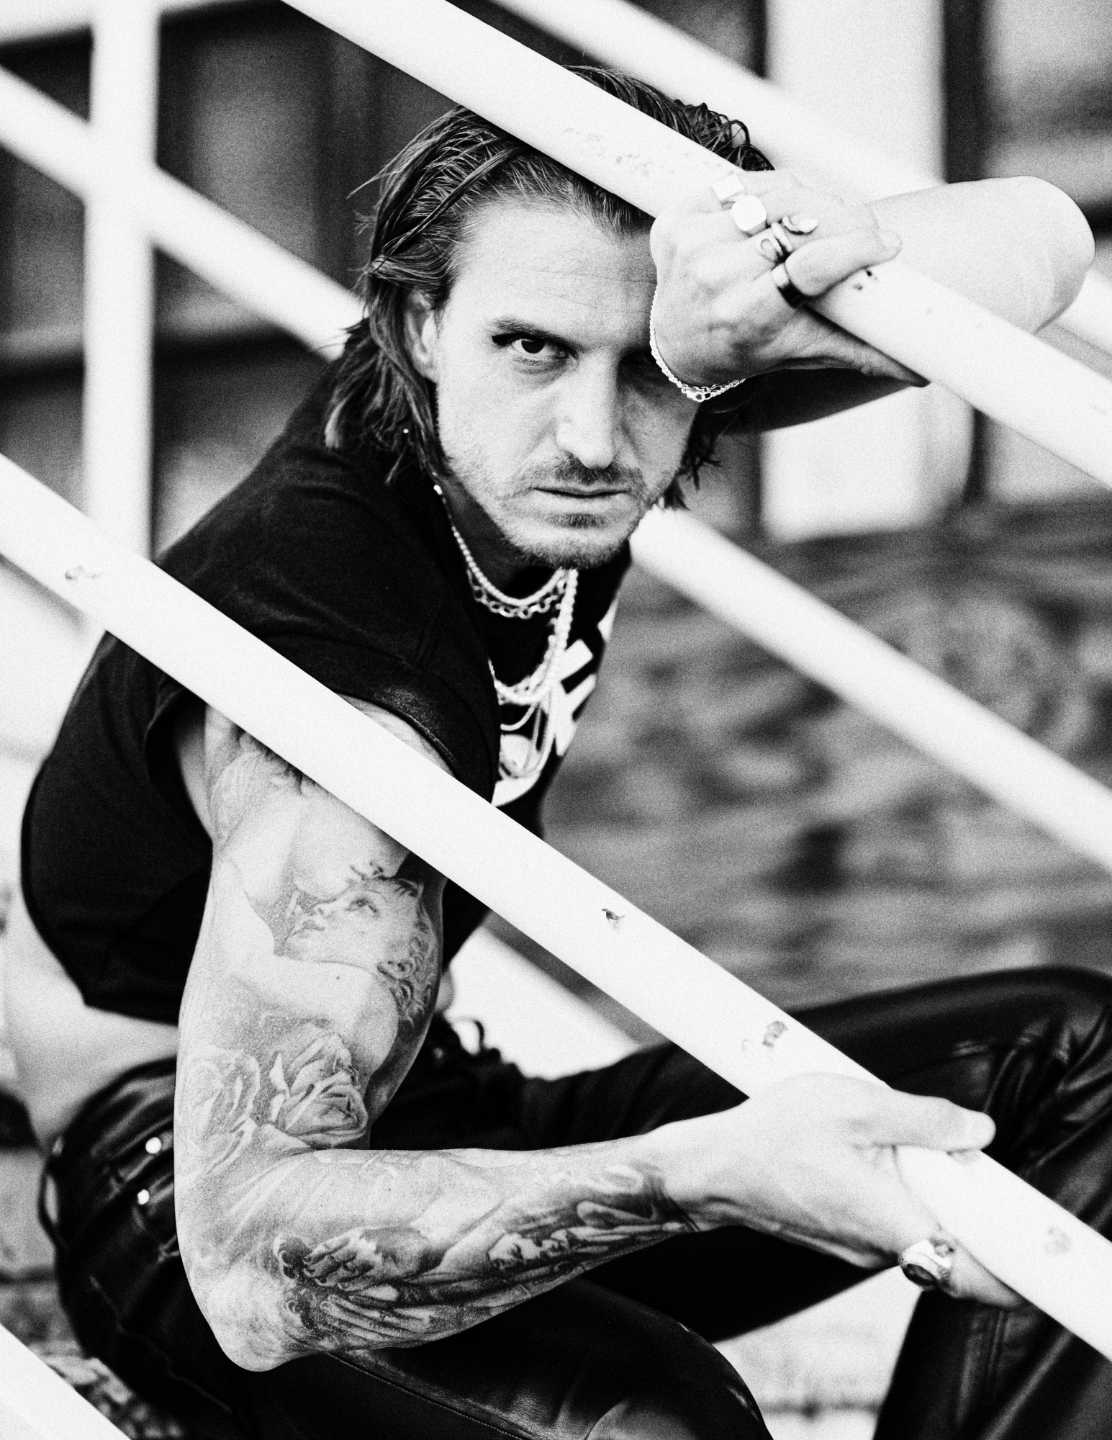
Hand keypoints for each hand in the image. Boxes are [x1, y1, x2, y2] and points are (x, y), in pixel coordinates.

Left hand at [649, 171, 924, 388]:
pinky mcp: (677, 218)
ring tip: (834, 218)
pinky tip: (790, 209)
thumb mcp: (801, 353)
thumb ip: (859, 353)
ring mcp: (691, 244)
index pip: (809, 269)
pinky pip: (743, 185)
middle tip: (868, 227)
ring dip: (814, 201)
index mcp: (744, 316)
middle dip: (844, 220)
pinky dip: (773, 192)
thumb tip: (920, 372)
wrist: (677, 340)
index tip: (888, 244)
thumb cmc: (748, 347)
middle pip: (797, 226)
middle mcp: (712, 278)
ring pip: (774, 197)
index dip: (854, 249)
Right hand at [666, 1073, 1020, 1307]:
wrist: (710, 1167)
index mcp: (894, 1223)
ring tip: (882, 1135)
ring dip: (919, 1182)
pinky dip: (890, 1186)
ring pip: (916, 1220)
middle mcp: (881, 1249)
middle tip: (940, 1141)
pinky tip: (859, 1148)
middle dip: (958, 1189)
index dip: (1010, 1251)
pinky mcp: (842, 1237)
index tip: (1002, 1199)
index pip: (979, 1273)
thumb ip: (925, 1118)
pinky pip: (887, 1216)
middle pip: (951, 1234)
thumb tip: (978, 1129)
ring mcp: (859, 1248)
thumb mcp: (856, 1103)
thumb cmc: (775, 1135)